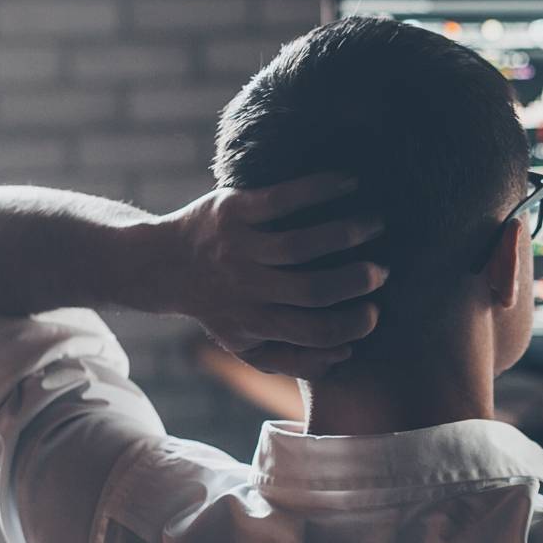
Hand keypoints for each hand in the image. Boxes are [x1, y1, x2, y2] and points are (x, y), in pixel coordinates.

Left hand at [160, 172, 386, 378]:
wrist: (161, 264)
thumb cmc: (219, 306)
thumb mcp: (245, 345)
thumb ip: (294, 359)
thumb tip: (345, 353)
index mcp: (254, 322)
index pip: (314, 331)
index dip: (352, 325)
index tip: (374, 311)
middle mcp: (246, 286)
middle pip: (312, 289)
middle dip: (356, 280)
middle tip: (381, 271)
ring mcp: (238, 246)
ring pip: (301, 243)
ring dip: (347, 233)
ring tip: (376, 224)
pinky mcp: (233, 210)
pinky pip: (281, 199)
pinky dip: (319, 189)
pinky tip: (349, 182)